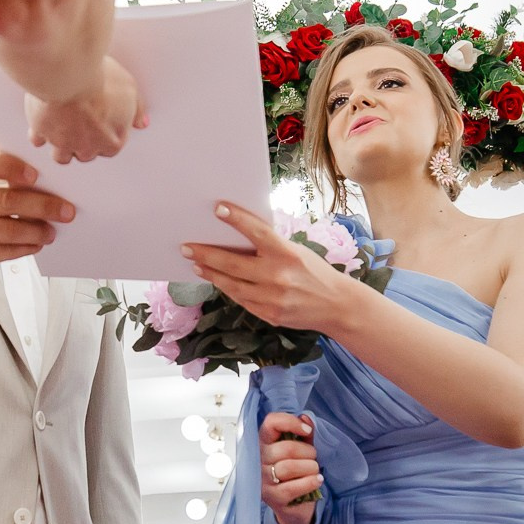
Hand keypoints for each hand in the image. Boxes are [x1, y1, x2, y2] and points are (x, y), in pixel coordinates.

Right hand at [0, 150, 75, 297]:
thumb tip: (41, 181)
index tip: (37, 175)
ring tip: (52, 231)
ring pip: (7, 229)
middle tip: (66, 210)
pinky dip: (24, 248)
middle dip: (41, 205)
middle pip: (3, 200)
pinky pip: (2, 250)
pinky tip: (36, 244)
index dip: (11, 167)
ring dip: (36, 230)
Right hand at [23, 56, 146, 162]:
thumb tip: (141, 122)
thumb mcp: (129, 89)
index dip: (106, 134)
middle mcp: (87, 148)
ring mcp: (62, 142)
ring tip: (63, 130)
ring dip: (63, 145)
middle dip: (85, 142)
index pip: (111, 148)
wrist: (68, 74)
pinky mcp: (41, 131)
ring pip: (61, 156)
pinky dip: (40, 133)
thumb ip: (137, 110)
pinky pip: (38, 139)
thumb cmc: (100, 80)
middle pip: (86, 154)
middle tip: (83, 124)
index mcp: (112, 141)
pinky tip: (43, 123)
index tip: (103, 123)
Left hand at [183, 203, 357, 333]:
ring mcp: (272, 298)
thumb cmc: (315, 272)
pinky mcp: (269, 314)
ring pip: (232, 285)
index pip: (257, 233)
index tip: (218, 208)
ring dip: (211, 273)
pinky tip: (215, 279)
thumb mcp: (297, 252)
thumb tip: (238, 236)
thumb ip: (271, 247)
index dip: (236, 219)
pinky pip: (241, 299)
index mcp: (287, 254)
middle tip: (186, 247)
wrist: (336, 306)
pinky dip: (227, 288)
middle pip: (233, 264)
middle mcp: (278, 276)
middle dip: (206, 254)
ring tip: (196, 263)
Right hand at [258, 411, 320, 523]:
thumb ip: (304, 435)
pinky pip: (294, 486)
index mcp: (263, 443)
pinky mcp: (272, 497)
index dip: (291, 422)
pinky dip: (311, 482)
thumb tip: (306, 417)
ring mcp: (263, 480)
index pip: (270, 423)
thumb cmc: (296, 473)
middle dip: (308, 452)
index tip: (307, 431)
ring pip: (290, 467)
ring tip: (314, 470)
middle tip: (313, 458)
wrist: (294, 506)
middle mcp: (258, 460)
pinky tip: (317, 480)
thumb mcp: (301, 451)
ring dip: (311, 467)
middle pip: (286, 448)